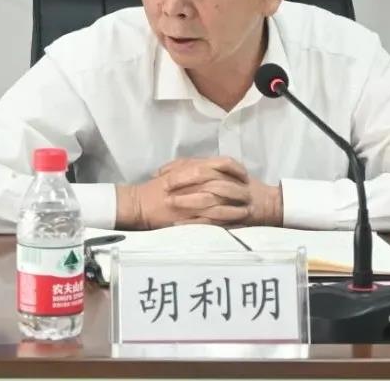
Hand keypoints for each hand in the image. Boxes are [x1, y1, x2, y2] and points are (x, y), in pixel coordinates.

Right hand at [115, 157, 251, 229]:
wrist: (139, 204)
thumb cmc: (155, 188)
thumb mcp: (173, 170)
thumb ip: (191, 165)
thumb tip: (210, 165)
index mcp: (192, 168)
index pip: (222, 164)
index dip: (236, 169)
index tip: (244, 175)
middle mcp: (194, 183)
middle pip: (224, 184)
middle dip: (239, 190)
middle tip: (250, 194)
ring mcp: (192, 202)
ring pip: (220, 203)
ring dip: (235, 208)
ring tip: (247, 212)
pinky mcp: (189, 219)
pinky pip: (210, 221)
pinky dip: (223, 223)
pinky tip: (233, 225)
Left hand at [160, 157, 283, 227]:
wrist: (270, 203)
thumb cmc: (241, 187)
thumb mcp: (224, 173)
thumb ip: (200, 168)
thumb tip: (167, 170)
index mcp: (226, 169)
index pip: (202, 165)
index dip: (182, 170)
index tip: (163, 175)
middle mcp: (231, 181)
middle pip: (205, 179)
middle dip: (184, 184)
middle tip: (164, 189)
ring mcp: (235, 199)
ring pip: (210, 198)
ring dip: (189, 201)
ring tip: (171, 204)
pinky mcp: (236, 216)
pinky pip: (214, 219)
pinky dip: (196, 221)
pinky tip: (181, 222)